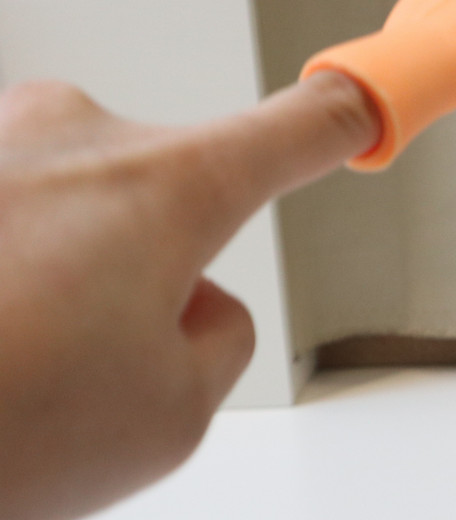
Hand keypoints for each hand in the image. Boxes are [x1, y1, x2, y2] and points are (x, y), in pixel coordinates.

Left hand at [0, 72, 378, 519]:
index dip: (336, 123)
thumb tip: (184, 304)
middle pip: (165, 195)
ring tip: (5, 369)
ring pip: (73, 215)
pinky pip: (0, 222)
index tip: (356, 103)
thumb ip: (215, 340)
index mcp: (166, 185)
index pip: (290, 135)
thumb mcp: (170, 416)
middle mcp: (73, 137)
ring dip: (59, 282)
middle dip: (151, 271)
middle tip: (95, 364)